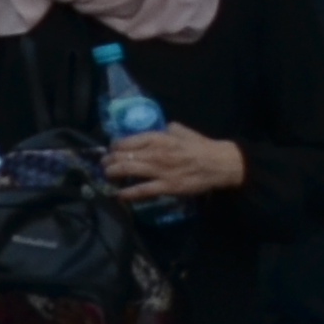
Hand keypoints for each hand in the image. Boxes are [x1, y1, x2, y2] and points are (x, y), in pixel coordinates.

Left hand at [106, 121, 246, 203]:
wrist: (219, 164)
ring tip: (106, 175)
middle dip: (108, 160)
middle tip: (104, 164)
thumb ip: (162, 129)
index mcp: (157, 138)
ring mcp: (160, 171)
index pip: (125, 141)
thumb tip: (152, 129)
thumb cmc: (200, 145)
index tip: (111, 150)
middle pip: (122, 156)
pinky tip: (119, 195)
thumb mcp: (179, 130)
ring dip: (112, 173)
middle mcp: (154, 153)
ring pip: (128, 170)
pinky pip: (143, 190)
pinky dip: (128, 193)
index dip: (114, 146)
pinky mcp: (167, 186)